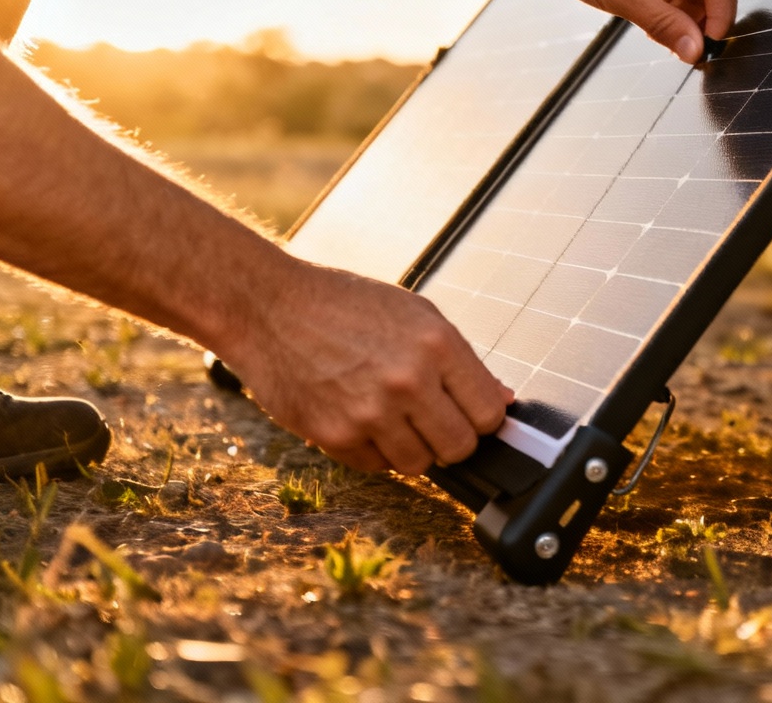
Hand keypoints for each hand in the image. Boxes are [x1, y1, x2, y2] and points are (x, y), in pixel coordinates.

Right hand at [217, 262, 512, 473]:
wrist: (269, 307)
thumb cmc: (345, 304)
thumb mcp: (416, 314)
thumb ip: (462, 359)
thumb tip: (503, 400)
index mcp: (437, 344)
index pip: (489, 413)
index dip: (483, 417)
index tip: (471, 413)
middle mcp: (408, 381)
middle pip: (460, 447)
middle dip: (453, 439)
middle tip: (435, 421)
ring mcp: (371, 412)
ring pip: (419, 465)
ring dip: (413, 447)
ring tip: (394, 415)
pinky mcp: (335, 436)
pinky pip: (376, 466)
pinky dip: (374, 449)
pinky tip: (360, 416)